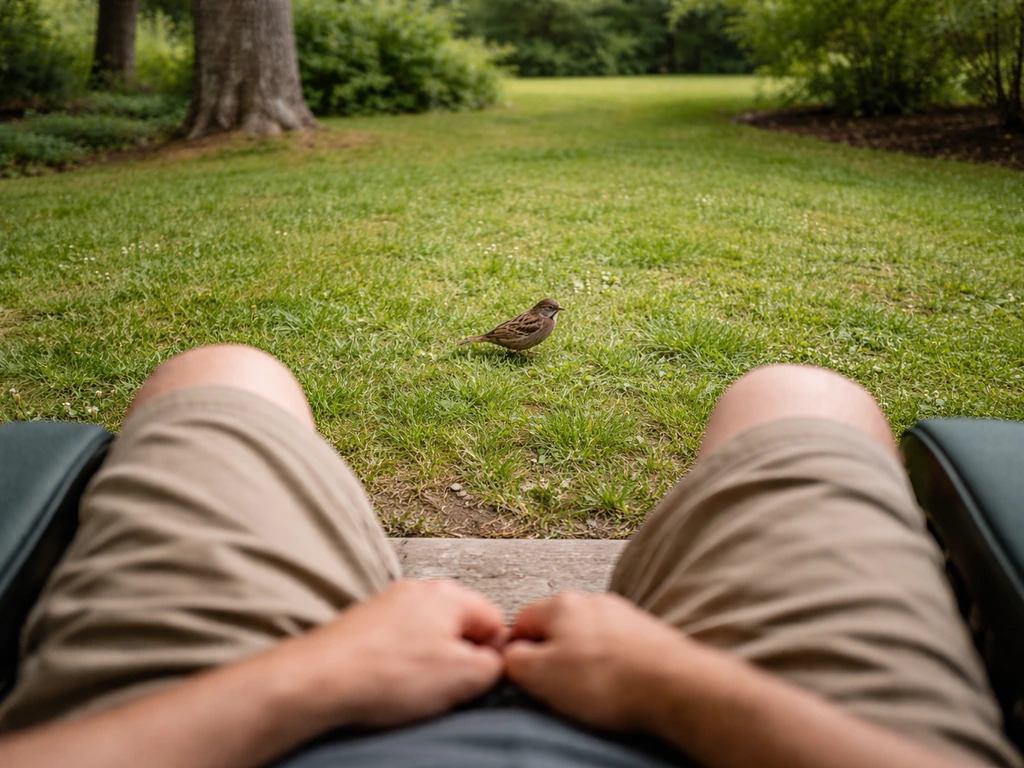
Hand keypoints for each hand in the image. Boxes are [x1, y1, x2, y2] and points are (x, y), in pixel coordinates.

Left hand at [282, 579, 505, 728]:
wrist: (318, 679)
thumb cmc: (387, 674)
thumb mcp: (463, 677)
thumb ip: (494, 666)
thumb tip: (497, 663)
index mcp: (449, 594)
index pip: (495, 619)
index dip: (495, 654)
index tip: (482, 679)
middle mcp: (419, 589)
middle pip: (459, 626)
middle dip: (459, 658)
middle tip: (448, 689)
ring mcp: (388, 603)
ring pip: (427, 635)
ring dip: (427, 663)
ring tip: (413, 690)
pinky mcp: (364, 622)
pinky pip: (397, 643)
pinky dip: (398, 664)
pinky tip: (388, 684)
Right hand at [504, 591, 699, 731]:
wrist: (672, 685)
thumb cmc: (607, 680)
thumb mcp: (540, 676)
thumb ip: (514, 661)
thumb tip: (508, 656)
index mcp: (561, 604)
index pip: (522, 619)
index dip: (515, 648)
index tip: (518, 671)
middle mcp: (592, 600)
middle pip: (557, 626)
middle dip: (552, 654)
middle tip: (553, 686)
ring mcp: (623, 614)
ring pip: (589, 636)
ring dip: (584, 659)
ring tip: (590, 690)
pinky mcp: (647, 632)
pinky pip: (617, 647)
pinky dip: (612, 665)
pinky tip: (616, 685)